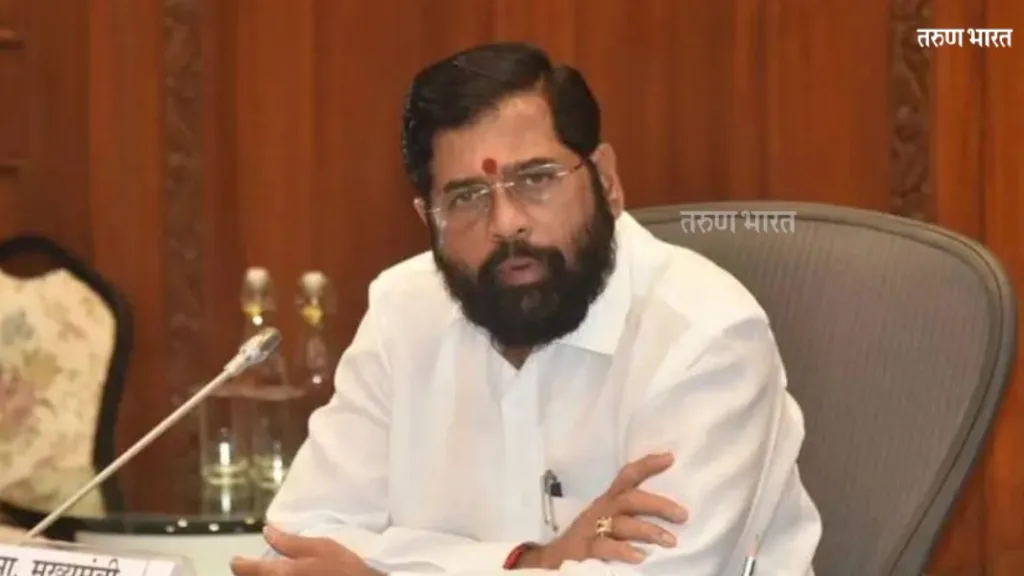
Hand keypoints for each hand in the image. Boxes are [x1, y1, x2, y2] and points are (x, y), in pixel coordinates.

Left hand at [230, 526, 382, 575]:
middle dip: (250, 574)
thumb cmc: (343, 569)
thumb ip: (290, 542)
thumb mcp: (321, 547)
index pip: (248, 570)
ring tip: (269, 571)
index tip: (236, 560)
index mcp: (282, 573)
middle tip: (252, 567)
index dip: (239, 564)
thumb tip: (267, 531)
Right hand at [516, 453, 687, 569]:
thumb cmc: (590, 538)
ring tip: (670, 541)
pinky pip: (604, 547)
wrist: (553, 559)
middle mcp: (601, 510)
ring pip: (621, 524)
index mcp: (609, 501)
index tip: (670, 457)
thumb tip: (671, 513)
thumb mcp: (609, 520)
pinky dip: (623, 550)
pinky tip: (641, 557)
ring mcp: (592, 529)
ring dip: (647, 530)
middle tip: (682, 515)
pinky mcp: (584, 549)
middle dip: (657, 504)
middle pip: (630, 499)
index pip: (628, 477)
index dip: (647, 465)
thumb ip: (632, 515)